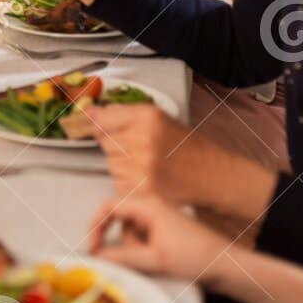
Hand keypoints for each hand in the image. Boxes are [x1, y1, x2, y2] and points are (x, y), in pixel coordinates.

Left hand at [82, 102, 275, 219]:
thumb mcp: (159, 119)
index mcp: (148, 116)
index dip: (99, 121)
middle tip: (138, 148)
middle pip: (104, 141)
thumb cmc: (188, 147)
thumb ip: (123, 114)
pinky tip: (148, 178)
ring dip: (121, 164)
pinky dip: (128, 182)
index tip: (95, 122)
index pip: (103, 117)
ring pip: (110, 163)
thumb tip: (89, 111)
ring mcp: (140, 167)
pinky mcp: (140, 190)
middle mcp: (142, 139)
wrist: (213, 177)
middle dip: (115, 144)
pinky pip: (117, 182)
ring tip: (147, 164)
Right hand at [86, 194, 234, 286]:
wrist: (226, 266)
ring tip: (153, 263)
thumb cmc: (193, 258)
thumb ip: (122, 257)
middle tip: (124, 262)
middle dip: (119, 242)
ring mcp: (158, 218)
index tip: (91, 250)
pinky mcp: (164, 231)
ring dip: (133, 249)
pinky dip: (142, 251)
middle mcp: (151, 206)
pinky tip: (158, 263)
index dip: (95, 226)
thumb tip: (94, 257)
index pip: (108, 207)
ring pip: (130, 232)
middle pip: (118, 220)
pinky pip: (142, 239)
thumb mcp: (154, 259)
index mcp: (148, 205)